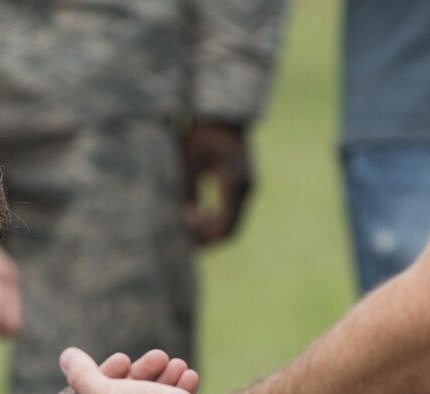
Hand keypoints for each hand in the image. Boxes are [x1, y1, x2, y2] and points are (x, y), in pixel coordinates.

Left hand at [183, 121, 251, 244]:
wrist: (222, 116)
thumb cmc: (201, 134)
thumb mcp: (188, 162)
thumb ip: (186, 190)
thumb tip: (181, 221)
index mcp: (233, 182)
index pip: (224, 224)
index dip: (205, 236)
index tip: (184, 236)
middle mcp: (246, 188)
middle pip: (231, 229)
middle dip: (208, 239)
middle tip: (184, 241)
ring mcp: (248, 188)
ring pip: (233, 223)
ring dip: (212, 230)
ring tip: (188, 230)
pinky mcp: (244, 186)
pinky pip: (233, 213)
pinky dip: (216, 220)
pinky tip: (197, 216)